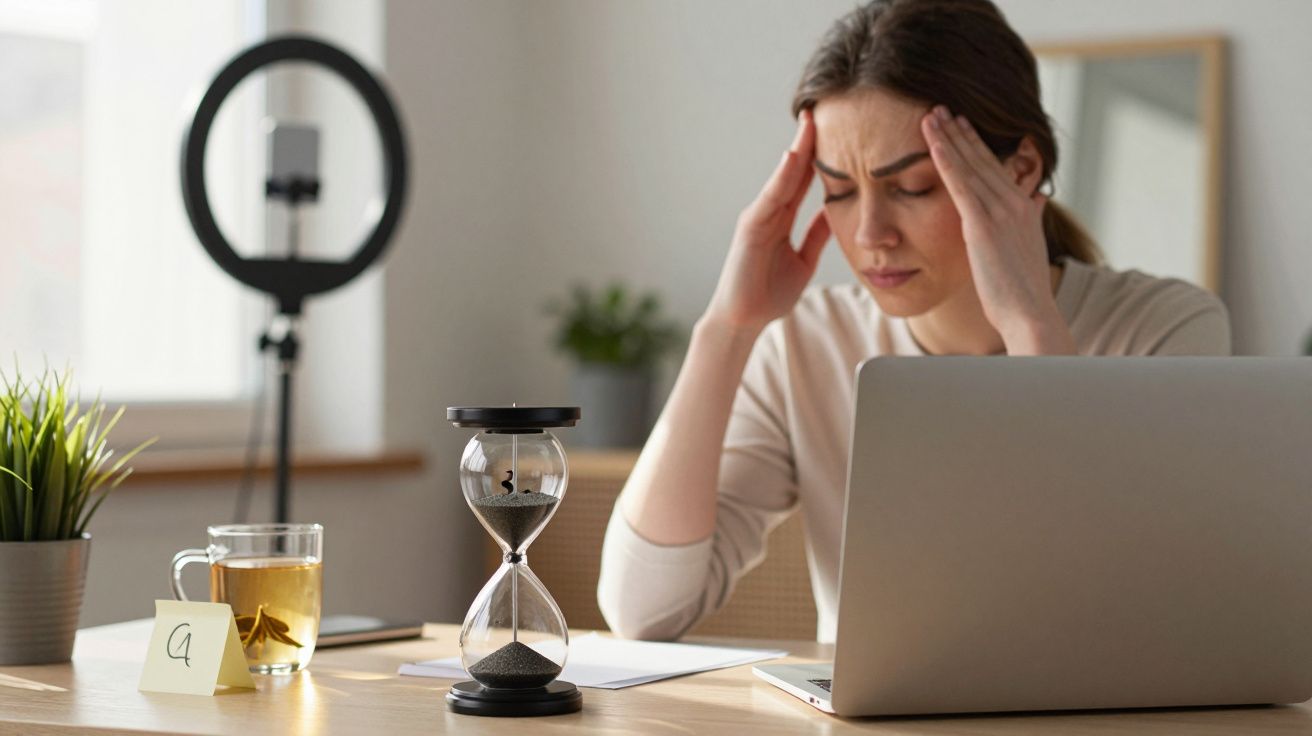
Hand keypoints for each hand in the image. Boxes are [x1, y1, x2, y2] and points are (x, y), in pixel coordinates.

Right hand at [704, 109, 830, 333]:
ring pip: (782, 178)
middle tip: (826, 108)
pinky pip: (770, 198)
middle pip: (793, 170)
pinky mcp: (750, 228)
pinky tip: (793, 157)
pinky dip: (781, 177)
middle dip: (808, 141)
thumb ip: (815, 236)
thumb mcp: (803, 260)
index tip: (840, 129)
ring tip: (811, 122)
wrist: (743, 320)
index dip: (820, 155)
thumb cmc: (768, 294)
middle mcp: (769, 212)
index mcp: (782, 219)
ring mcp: (758, 217)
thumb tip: (835, 215)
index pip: (804, 179)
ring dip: (796, 149)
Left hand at [921, 106, 1073, 354]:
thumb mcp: (1029, 245)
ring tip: (930, 115)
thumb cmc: (1023, 289)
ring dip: (948, 138)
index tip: (959, 123)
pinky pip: (961, 186)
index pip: (994, 167)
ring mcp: (1000, 211)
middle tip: (940, 107)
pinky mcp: (983, 225)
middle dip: (958, 131)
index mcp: (1023, 206)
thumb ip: (1032, 218)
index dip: (974, 144)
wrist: (1029, 313)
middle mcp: (1014, 202)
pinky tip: (933, 144)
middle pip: (981, 159)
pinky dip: (947, 161)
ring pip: (969, 165)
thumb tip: (1038, 199)